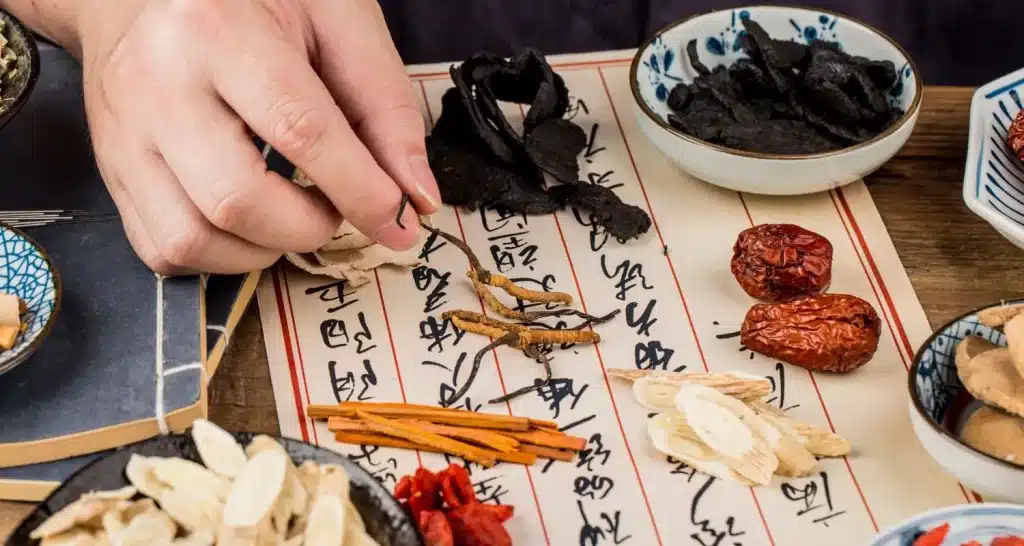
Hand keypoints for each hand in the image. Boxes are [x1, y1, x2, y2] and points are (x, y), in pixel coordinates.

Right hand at [76, 0, 439, 274]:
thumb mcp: (335, 21)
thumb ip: (383, 106)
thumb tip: (416, 196)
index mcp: (216, 29)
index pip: (299, 130)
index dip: (361, 190)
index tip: (400, 220)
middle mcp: (157, 85)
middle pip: (236, 200)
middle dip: (309, 227)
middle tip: (336, 206)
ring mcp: (125, 135)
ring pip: (192, 238)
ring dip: (265, 250)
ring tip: (294, 213)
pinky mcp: (112, 171)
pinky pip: (163, 250)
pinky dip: (221, 257)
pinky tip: (251, 223)